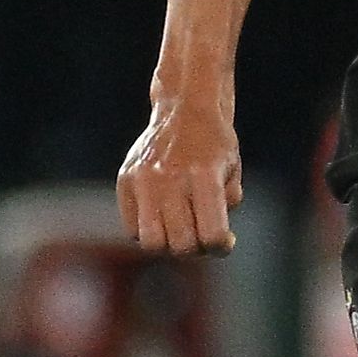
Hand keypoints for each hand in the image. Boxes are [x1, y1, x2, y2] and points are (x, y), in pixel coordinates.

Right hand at [118, 95, 243, 254]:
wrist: (185, 108)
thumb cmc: (214, 144)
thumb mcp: (232, 171)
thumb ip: (226, 206)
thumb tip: (215, 242)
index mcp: (204, 175)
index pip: (211, 235)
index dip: (221, 245)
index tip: (225, 239)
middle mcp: (171, 178)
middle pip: (181, 245)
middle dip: (196, 247)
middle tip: (202, 233)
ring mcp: (143, 180)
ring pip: (152, 243)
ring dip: (169, 245)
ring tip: (180, 230)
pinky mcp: (125, 181)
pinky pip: (133, 229)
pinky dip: (149, 231)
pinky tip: (162, 216)